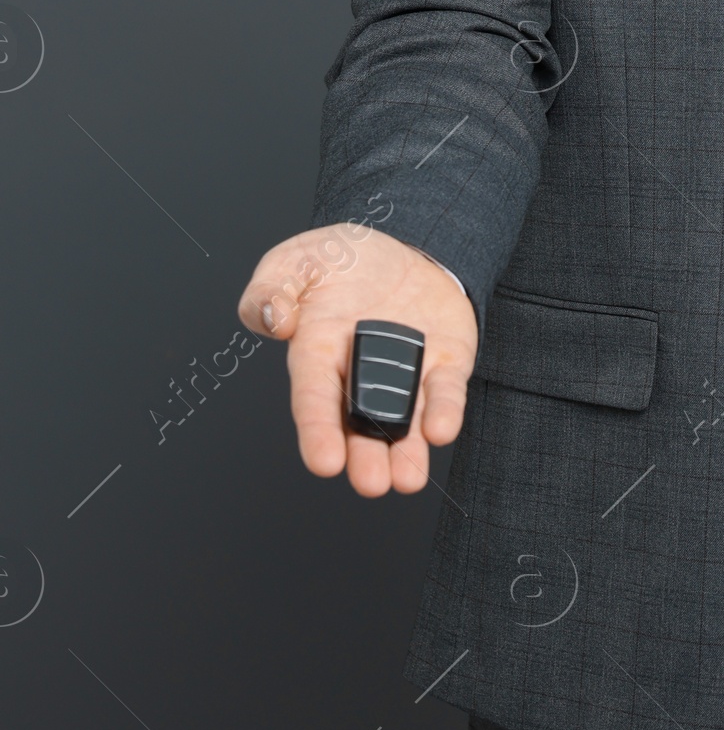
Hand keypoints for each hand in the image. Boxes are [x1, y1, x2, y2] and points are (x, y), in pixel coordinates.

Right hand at [238, 224, 477, 498]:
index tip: (324, 463)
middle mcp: (360, 372)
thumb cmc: (338, 262)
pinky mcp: (444, 364)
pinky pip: (445, 391)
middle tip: (371, 483)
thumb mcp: (294, 261)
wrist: (399, 246)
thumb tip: (276, 320)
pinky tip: (441, 430)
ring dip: (406, 452)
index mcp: (316, 351)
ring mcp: (405, 371)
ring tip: (405, 480)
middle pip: (360, 422)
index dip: (317, 431)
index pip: (313, 396)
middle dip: (366, 456)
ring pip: (404, 420)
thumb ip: (271, 289)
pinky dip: (445, 411)